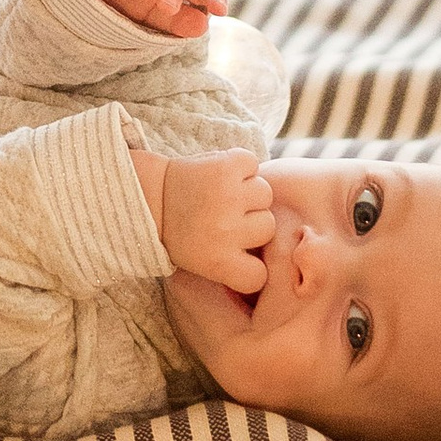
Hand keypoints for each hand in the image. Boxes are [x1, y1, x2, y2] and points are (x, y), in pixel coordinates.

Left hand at [134, 146, 276, 292]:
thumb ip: (241, 267)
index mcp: (219, 262)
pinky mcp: (226, 165)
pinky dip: (241, 165)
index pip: (260, 276)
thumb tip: (290, 265)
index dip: (251, 265)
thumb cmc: (183, 233)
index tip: (236, 257)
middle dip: (251, 221)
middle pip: (268, 227)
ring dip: (248, 192)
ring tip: (223, 194)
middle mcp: (226, 230)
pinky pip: (252, 164)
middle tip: (224, 217)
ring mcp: (228, 196)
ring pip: (265, 194)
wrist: (150, 197)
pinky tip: (222, 174)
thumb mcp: (206, 264)